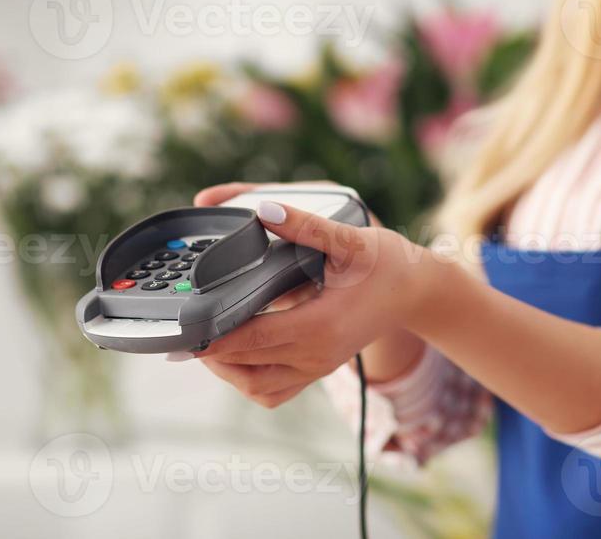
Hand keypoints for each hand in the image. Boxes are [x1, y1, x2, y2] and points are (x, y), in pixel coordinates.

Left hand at [181, 181, 438, 408]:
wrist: (417, 292)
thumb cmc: (386, 263)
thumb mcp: (348, 239)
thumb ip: (303, 225)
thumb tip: (262, 209)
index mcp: (317, 326)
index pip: (248, 340)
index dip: (210, 334)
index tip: (183, 323)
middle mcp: (314, 355)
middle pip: (243, 366)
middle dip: (208, 349)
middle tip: (183, 325)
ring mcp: (316, 368)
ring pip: (255, 387)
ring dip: (226, 369)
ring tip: (205, 339)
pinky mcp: (317, 370)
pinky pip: (272, 391)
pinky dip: (247, 379)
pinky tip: (235, 353)